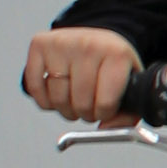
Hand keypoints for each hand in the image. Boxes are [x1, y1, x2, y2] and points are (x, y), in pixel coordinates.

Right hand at [25, 27, 142, 124]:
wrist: (96, 38)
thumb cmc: (112, 65)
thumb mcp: (130, 84)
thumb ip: (127, 114)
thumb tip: (107, 129)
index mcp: (117, 54)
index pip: (106, 102)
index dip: (104, 114)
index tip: (105, 109)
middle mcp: (89, 45)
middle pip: (80, 103)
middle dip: (85, 114)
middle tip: (89, 107)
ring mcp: (62, 43)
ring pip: (57, 99)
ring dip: (66, 110)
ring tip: (75, 101)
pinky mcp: (40, 44)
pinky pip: (35, 88)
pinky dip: (45, 101)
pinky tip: (58, 95)